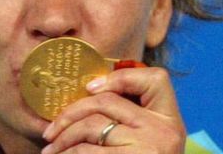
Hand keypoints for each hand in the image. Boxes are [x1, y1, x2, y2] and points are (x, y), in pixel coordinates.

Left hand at [40, 67, 185, 152]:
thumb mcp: (150, 143)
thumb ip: (132, 120)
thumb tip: (87, 94)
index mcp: (171, 122)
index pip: (156, 78)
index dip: (120, 76)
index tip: (90, 88)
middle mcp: (163, 132)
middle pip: (107, 101)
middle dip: (71, 112)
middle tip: (52, 129)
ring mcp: (147, 148)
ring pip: (91, 125)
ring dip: (63, 137)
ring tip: (51, 150)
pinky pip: (85, 151)